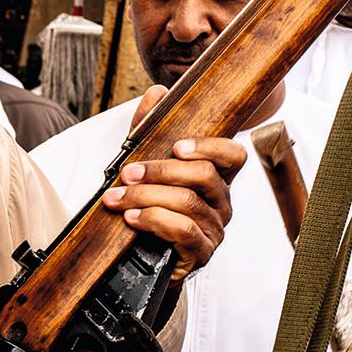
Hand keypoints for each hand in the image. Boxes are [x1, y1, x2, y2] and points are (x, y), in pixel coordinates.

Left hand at [105, 84, 241, 275]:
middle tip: (128, 172)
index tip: (177, 146)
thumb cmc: (149, 209)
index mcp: (216, 178)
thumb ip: (150, 130)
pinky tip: (132, 218)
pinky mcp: (201, 252)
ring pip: (188, 202)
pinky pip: (183, 230)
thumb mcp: (145, 167)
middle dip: (160, 171)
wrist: (139, 259)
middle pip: (204, 176)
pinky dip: (153, 220)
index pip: (233, 155)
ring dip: (146, 196)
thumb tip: (157, 93)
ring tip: (117, 198)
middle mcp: (221, 202)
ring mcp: (214, 229)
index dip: (210, 147)